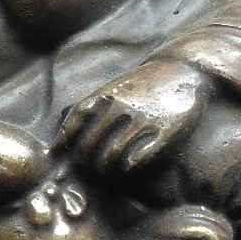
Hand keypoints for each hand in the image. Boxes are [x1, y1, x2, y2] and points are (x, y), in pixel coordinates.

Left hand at [56, 59, 207, 173]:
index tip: (58, 151)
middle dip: (85, 159)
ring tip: (106, 170)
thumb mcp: (115, 87)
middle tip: (85, 167)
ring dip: (106, 166)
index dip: (64, 137)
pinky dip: (130, 166)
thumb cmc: (143, 83)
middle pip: (92, 142)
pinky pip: (141, 155)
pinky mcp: (166, 130)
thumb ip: (92, 104)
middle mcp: (123, 107)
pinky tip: (127, 167)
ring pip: (114, 152)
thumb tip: (62, 124)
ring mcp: (144, 118)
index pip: (76, 118)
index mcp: (108, 95)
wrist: (182, 68)